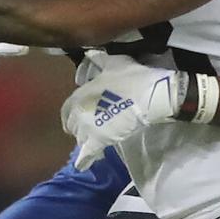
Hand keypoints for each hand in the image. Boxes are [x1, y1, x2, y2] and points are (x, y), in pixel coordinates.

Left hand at [61, 53, 187, 170]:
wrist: (151, 95)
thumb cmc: (133, 77)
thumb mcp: (114, 63)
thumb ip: (98, 60)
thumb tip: (90, 53)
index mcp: (81, 93)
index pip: (67, 108)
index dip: (72, 113)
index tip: (79, 115)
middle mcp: (79, 110)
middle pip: (72, 124)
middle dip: (78, 126)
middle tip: (90, 126)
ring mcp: (89, 126)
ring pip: (79, 138)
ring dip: (85, 139)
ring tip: (94, 139)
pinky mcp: (100, 139)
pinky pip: (88, 152)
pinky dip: (84, 159)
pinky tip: (82, 164)